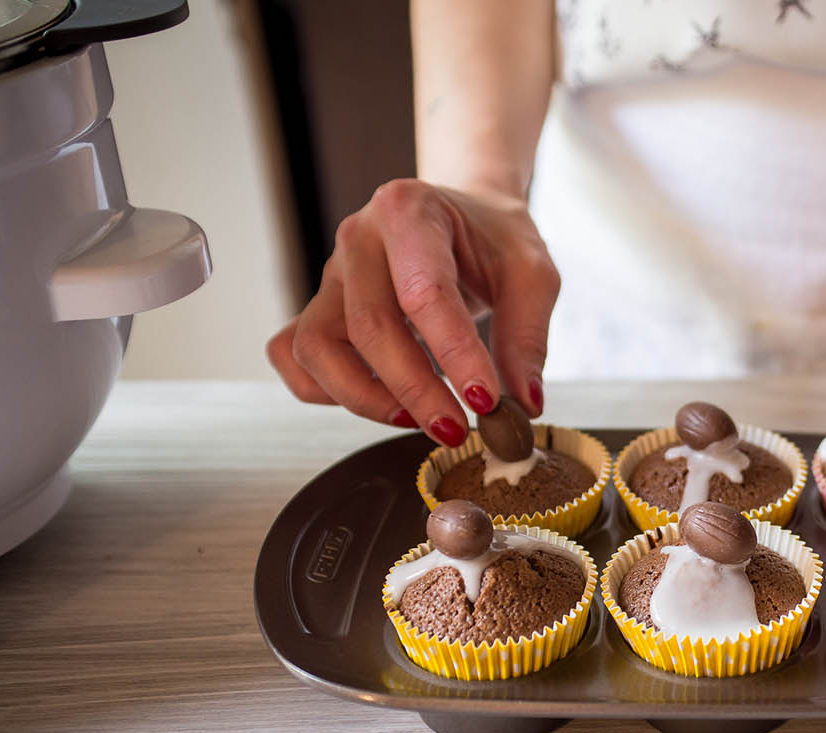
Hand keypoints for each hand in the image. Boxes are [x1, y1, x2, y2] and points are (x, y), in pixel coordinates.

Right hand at [267, 179, 558, 444]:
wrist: (465, 218)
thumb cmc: (494, 240)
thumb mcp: (532, 274)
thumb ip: (527, 337)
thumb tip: (523, 404)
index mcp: (410, 211)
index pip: (425, 292)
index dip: (455, 354)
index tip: (485, 401)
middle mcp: (358, 238)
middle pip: (368, 327)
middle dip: (415, 390)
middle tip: (457, 428)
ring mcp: (330, 273)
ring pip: (317, 347)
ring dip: (364, 397)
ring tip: (417, 420)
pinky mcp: (319, 306)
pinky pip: (293, 354)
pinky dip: (325, 390)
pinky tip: (379, 402)